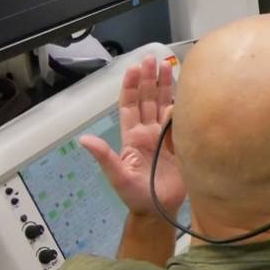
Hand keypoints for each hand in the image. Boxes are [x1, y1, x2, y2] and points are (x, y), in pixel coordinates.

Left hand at [80, 56, 185, 218]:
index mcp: (133, 137)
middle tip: (152, 59)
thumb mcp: (117, 176)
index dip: (131, 87)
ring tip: (168, 66)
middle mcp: (148, 132)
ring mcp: (165, 137)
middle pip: (148, 100)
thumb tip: (83, 139)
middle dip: (149, 79)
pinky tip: (187, 90)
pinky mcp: (181, 143)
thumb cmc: (136, 196)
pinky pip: (181, 119)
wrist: (160, 210)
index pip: (130, 106)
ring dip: (165, 86)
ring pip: (164, 105)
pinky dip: (183, 103)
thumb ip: (104, 157)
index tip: (135, 68)